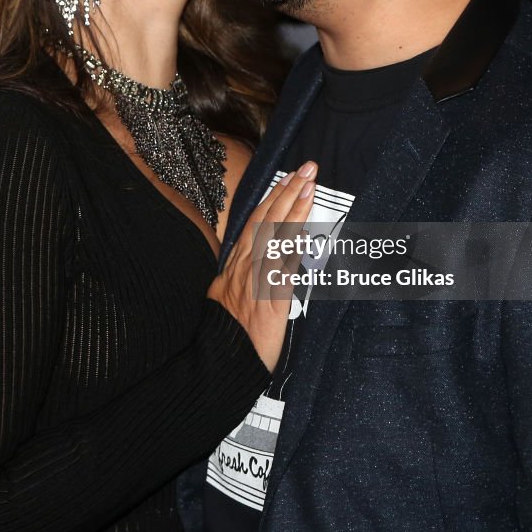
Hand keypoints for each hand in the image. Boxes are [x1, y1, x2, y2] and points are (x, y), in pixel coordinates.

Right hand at [207, 162, 316, 370]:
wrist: (223, 363)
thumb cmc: (228, 336)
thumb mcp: (227, 298)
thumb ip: (244, 276)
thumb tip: (265, 260)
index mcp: (235, 266)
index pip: (255, 223)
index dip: (272, 198)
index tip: (288, 178)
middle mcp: (244, 268)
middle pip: (266, 220)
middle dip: (286, 191)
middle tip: (306, 168)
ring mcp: (256, 280)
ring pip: (275, 236)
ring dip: (294, 207)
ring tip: (309, 184)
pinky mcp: (269, 298)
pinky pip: (281, 266)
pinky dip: (292, 246)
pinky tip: (305, 229)